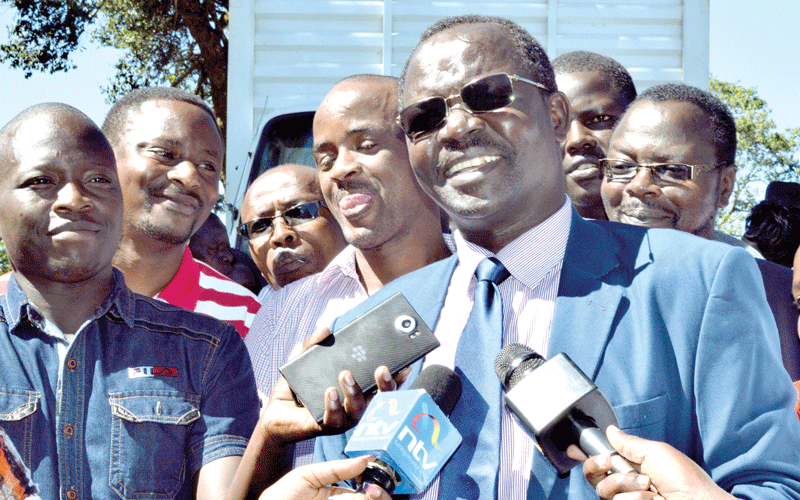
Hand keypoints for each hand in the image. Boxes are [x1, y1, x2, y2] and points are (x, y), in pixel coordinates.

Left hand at [260, 456, 391, 499]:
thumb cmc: (283, 496)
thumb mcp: (309, 476)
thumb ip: (337, 469)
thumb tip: (366, 459)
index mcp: (339, 496)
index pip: (366, 490)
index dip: (377, 482)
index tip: (380, 473)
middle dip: (381, 495)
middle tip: (374, 490)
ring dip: (377, 499)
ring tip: (370, 494)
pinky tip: (365, 498)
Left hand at [297, 327, 410, 431]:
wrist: (275, 413)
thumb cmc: (297, 388)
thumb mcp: (304, 361)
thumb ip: (313, 344)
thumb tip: (325, 328)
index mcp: (357, 390)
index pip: (382, 385)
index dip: (396, 377)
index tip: (406, 365)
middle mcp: (355, 406)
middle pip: (379, 399)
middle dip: (385, 385)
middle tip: (381, 368)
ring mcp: (343, 419)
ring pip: (358, 409)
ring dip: (355, 392)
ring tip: (346, 374)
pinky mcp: (326, 427)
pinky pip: (334, 419)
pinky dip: (333, 405)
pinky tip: (330, 392)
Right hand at [581, 426, 733, 499]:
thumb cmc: (687, 480)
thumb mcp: (657, 452)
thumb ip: (629, 443)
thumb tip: (610, 430)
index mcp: (632, 466)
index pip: (602, 460)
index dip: (588, 455)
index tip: (578, 449)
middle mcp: (626, 484)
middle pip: (593, 474)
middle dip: (599, 465)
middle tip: (611, 463)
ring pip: (603, 490)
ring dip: (626, 485)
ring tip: (649, 487)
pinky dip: (634, 498)